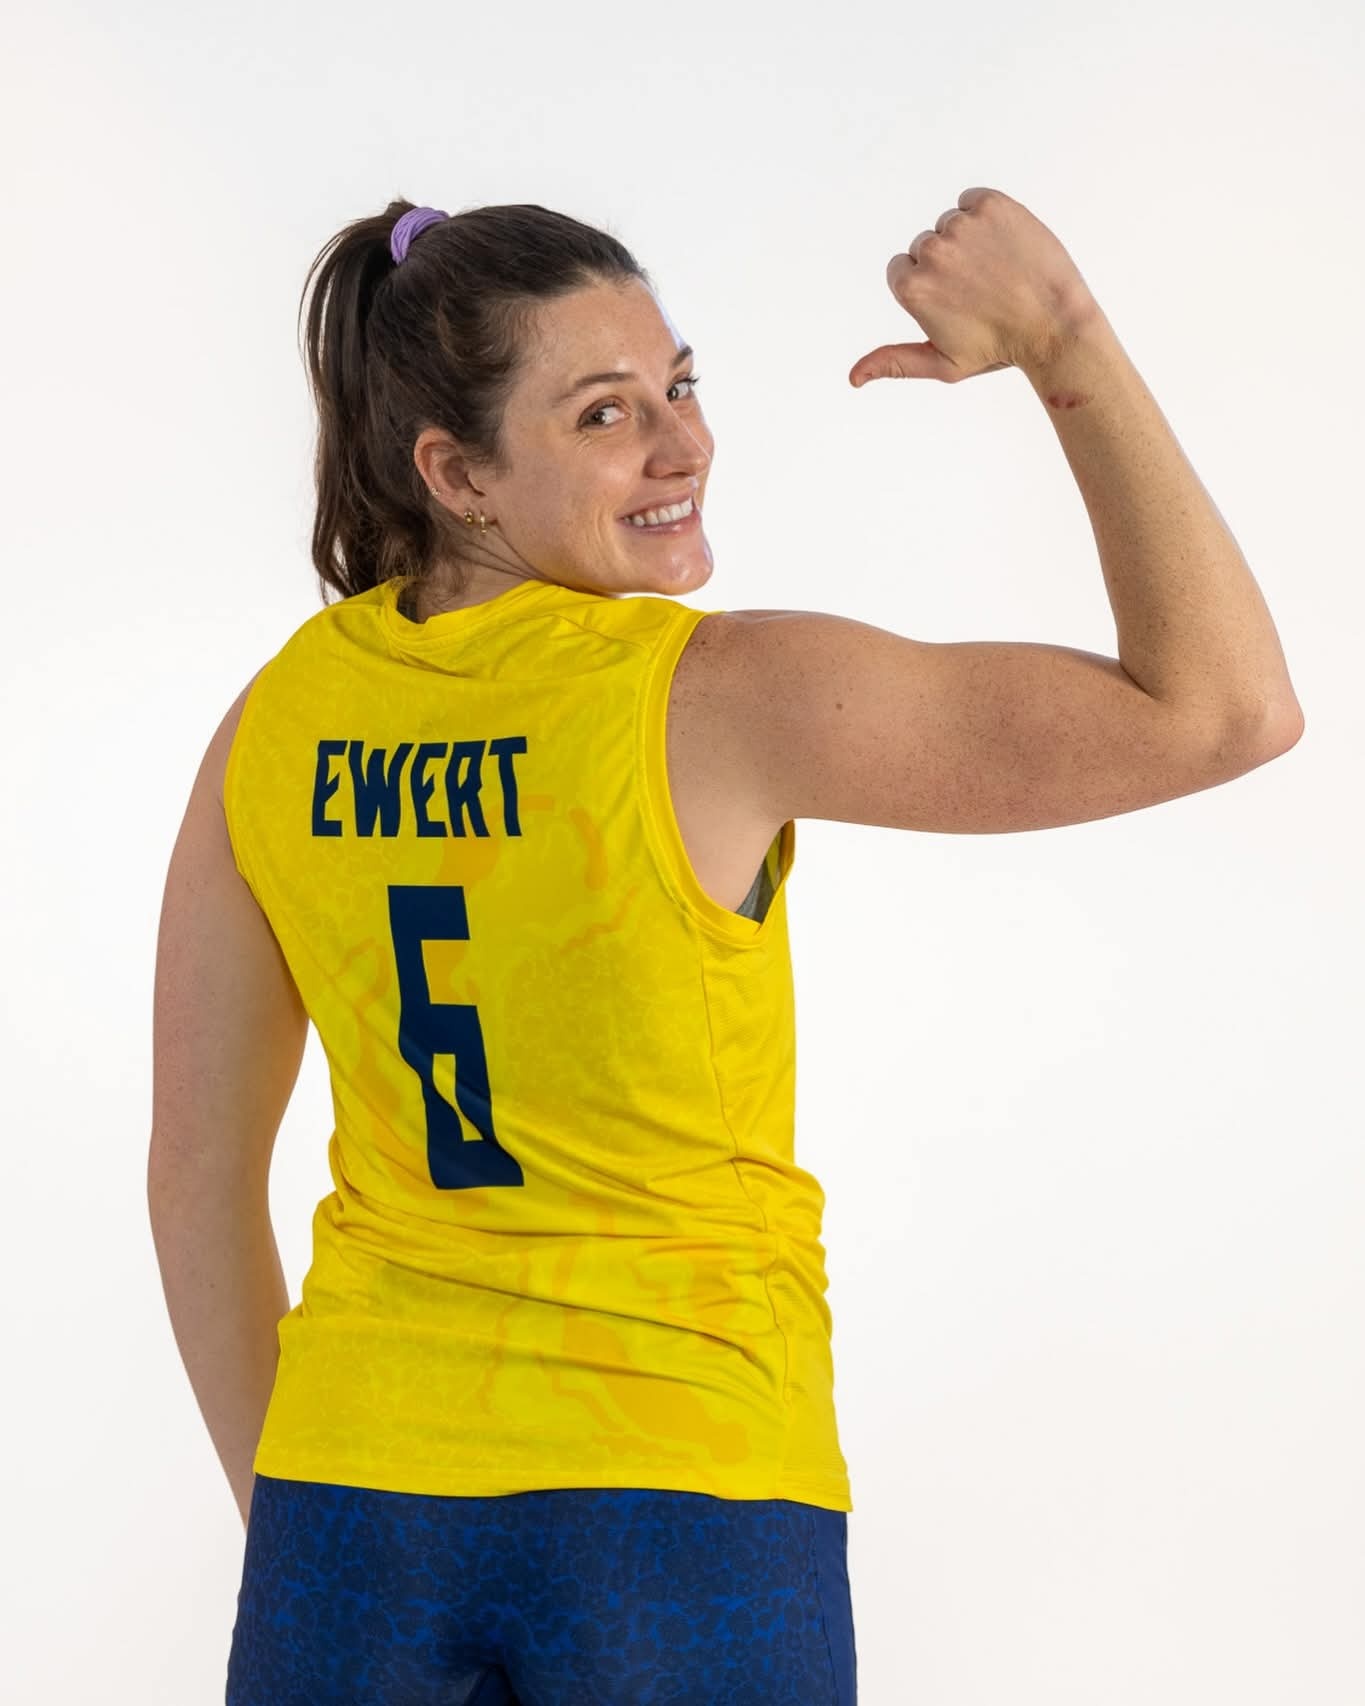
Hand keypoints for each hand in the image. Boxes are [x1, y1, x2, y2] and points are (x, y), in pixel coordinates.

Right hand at [849, 187, 1097, 386]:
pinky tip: (1005, 247)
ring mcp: (962, 226)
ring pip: (950, 225)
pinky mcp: (991, 205)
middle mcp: (931, 252)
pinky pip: (972, 202)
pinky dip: (986, 218)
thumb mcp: (942, 365)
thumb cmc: (998, 351)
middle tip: (983, 291)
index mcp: (911, 288)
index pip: (901, 270)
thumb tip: (853, 378)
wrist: (1056, 326)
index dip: (929, 289)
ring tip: (998, 271)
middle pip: (925, 247)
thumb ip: (894, 362)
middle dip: (947, 266)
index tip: (957, 304)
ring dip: (968, 242)